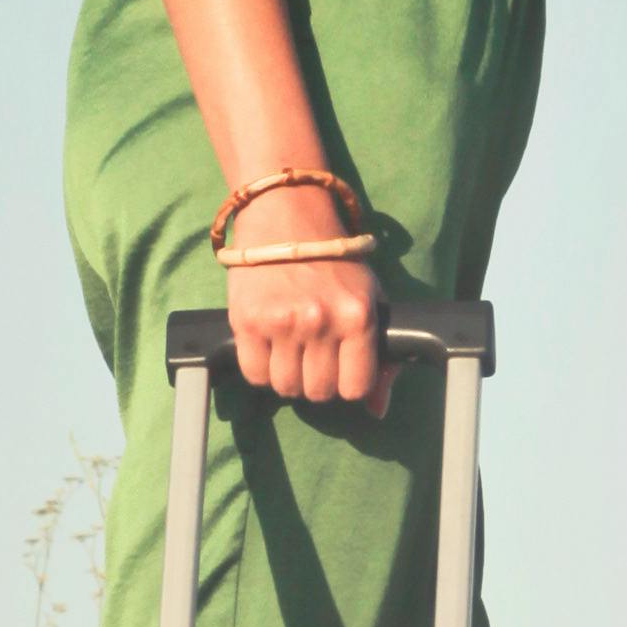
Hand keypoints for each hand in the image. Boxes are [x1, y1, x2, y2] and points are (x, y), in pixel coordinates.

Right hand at [228, 247, 380, 410]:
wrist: (287, 216)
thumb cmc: (334, 262)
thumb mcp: (368, 299)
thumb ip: (379, 356)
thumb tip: (378, 409)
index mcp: (358, 316)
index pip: (356, 387)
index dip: (347, 383)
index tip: (340, 368)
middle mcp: (322, 321)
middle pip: (319, 392)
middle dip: (316, 381)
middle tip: (312, 355)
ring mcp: (283, 322)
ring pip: (285, 387)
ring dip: (287, 376)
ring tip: (289, 347)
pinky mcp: (248, 321)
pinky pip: (254, 374)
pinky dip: (260, 368)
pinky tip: (267, 344)